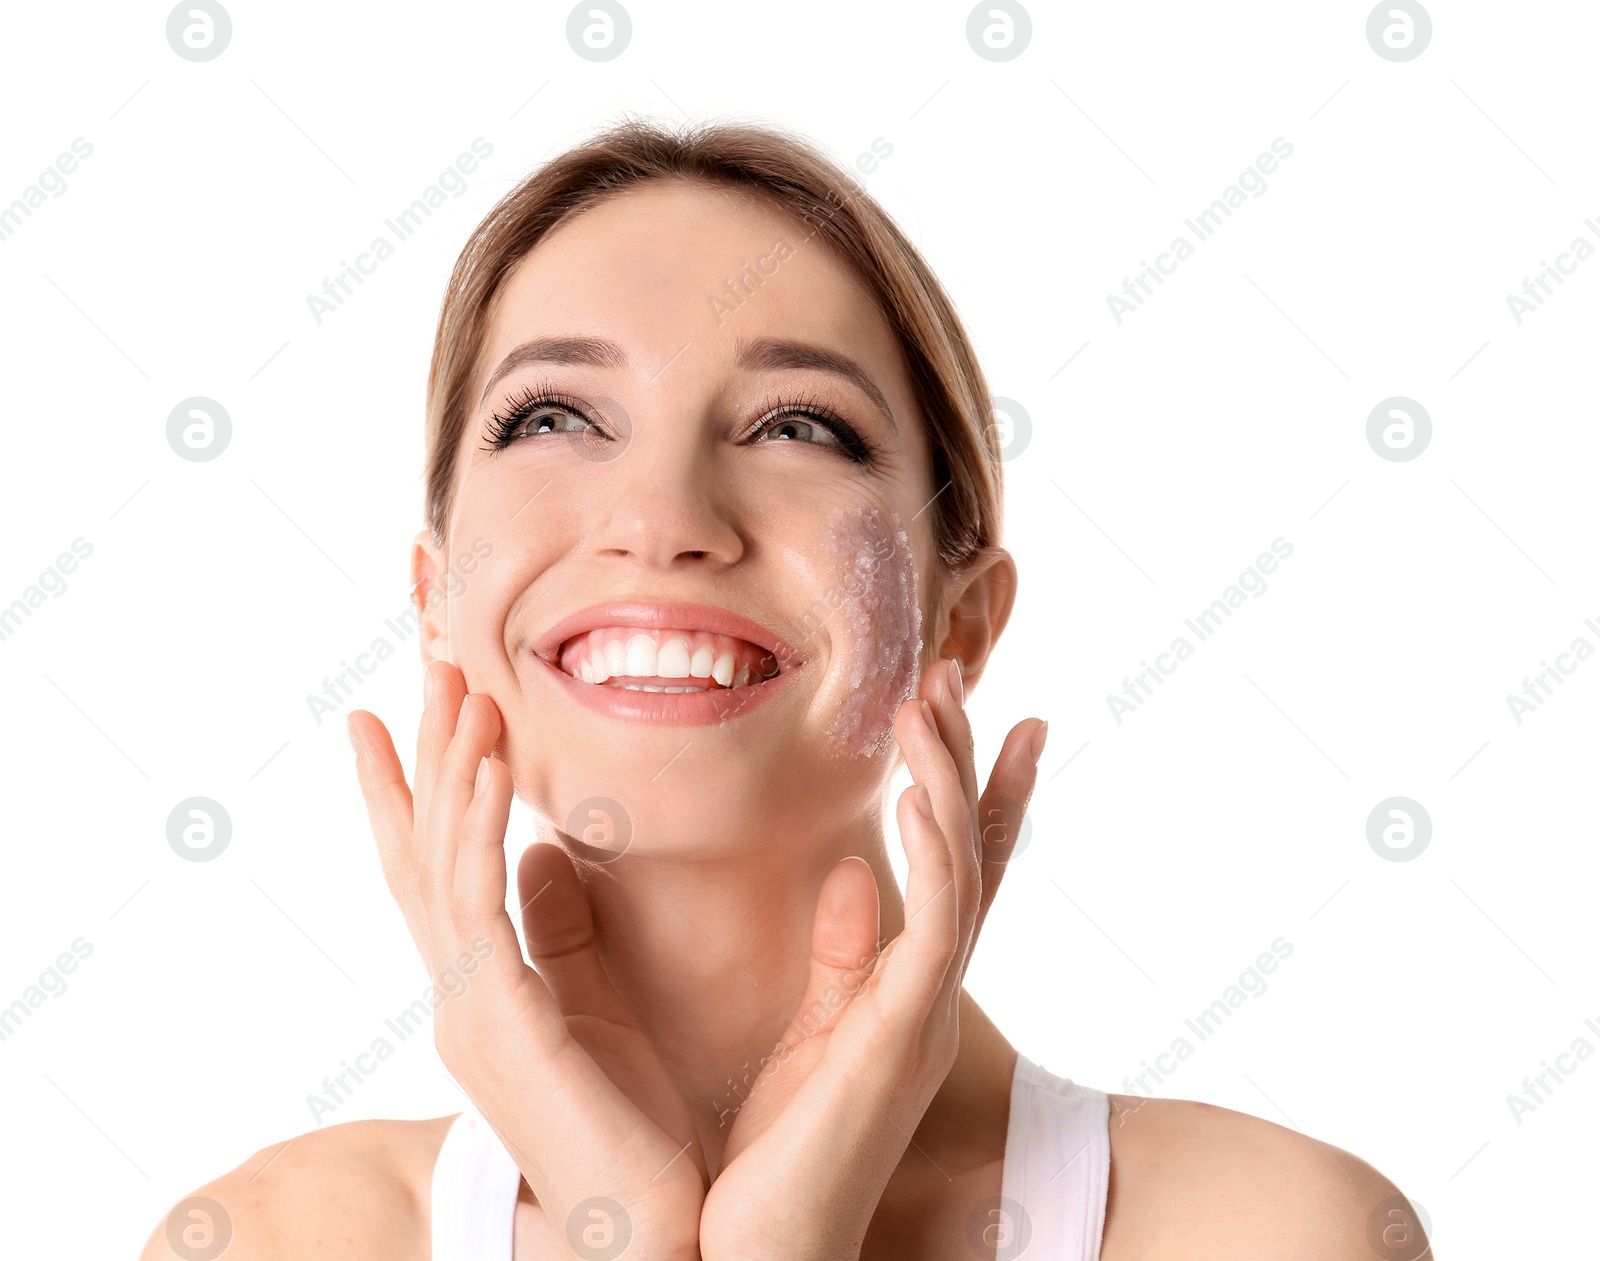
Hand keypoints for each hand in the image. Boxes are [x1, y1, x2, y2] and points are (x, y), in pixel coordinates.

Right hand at [349, 660, 706, 1260]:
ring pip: (442, 863)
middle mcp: (462, 994)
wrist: (650, 1235)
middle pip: (426, 850)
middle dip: (425, 755)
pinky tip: (489, 766)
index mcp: (487, 989)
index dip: (415, 789)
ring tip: (461, 687)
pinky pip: (477, 907)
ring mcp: (470, 1011)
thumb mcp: (594, 1009)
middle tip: (429, 664)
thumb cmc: (640, 1130)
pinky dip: (478, 828)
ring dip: (450, 769)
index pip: (438, 868)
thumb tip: (550, 858)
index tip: (399, 714)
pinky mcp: (503, 1026)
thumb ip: (564, 933)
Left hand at [698, 657, 1044, 1260]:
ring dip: (950, 779)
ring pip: (962, 871)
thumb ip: (838, 957)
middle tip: (955, 673)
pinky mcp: (902, 1037)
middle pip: (971, 854)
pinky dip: (936, 853)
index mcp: (901, 990)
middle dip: (969, 761)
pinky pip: (936, 928)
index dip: (976, 791)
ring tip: (933, 700)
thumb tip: (851, 873)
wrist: (755, 1258)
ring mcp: (924, 1015)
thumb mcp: (808, 1039)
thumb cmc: (771, 1158)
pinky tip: (916, 794)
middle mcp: (926, 995)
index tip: (978, 712)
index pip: (952, 872)